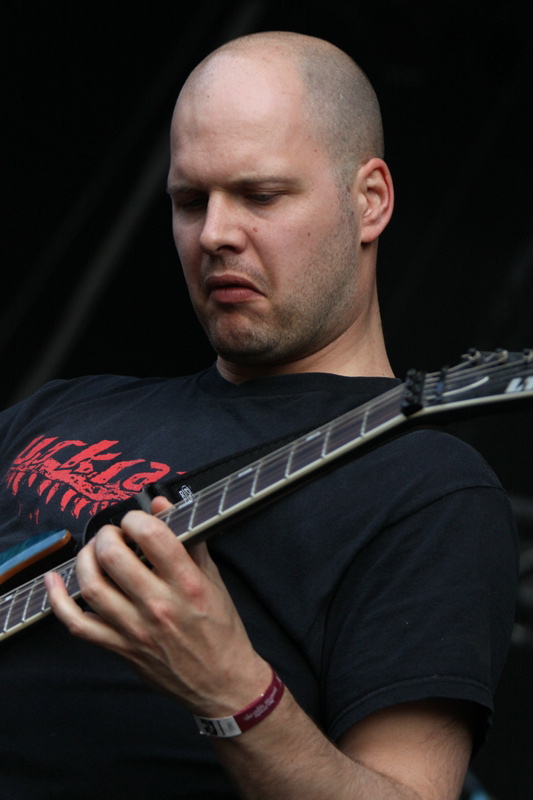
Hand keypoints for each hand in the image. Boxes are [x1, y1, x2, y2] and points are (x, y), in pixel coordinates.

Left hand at [45, 497, 270, 716]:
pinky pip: (78, 624)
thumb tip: (162, 507)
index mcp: (186, 584)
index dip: (137, 519)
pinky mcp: (119, 647)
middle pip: (113, 556)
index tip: (136, 521)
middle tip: (114, 535)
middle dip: (107, 535)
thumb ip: (187, 540)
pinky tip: (54, 582)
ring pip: (92, 585)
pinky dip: (58, 601)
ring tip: (94, 551)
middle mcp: (158, 605)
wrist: (220, 681)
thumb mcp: (213, 579)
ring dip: (85, 559)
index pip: (152, 536)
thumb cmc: (219, 629)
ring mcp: (134, 629)